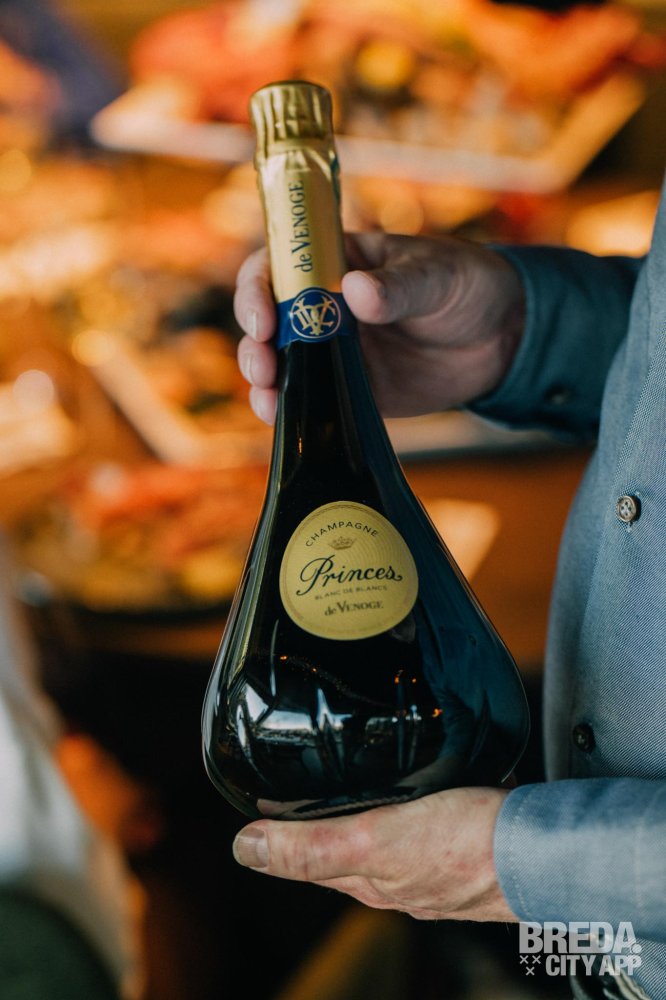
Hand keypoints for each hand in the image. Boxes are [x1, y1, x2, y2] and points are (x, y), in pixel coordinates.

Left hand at [232, 786, 517, 922]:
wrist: (548, 852)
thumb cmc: (467, 846)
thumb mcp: (376, 842)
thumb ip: (314, 846)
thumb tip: (246, 848)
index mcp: (371, 881)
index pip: (310, 857)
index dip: (283, 832)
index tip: (263, 799)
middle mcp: (399, 879)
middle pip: (346, 847)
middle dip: (325, 818)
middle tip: (305, 777)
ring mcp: (435, 864)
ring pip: (387, 833)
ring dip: (370, 809)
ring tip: (357, 775)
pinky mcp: (468, 843)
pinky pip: (426, 821)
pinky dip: (412, 803)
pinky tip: (420, 782)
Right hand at [234, 232, 524, 423]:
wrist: (502, 338)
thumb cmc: (466, 285)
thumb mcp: (437, 276)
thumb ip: (398, 287)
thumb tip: (357, 292)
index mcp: (338, 263)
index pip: (279, 266)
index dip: (259, 288)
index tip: (264, 317)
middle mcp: (324, 306)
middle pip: (268, 320)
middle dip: (255, 343)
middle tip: (265, 366)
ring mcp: (334, 351)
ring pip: (281, 363)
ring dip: (264, 380)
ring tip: (267, 397)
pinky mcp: (349, 390)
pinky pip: (310, 401)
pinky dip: (290, 411)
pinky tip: (281, 419)